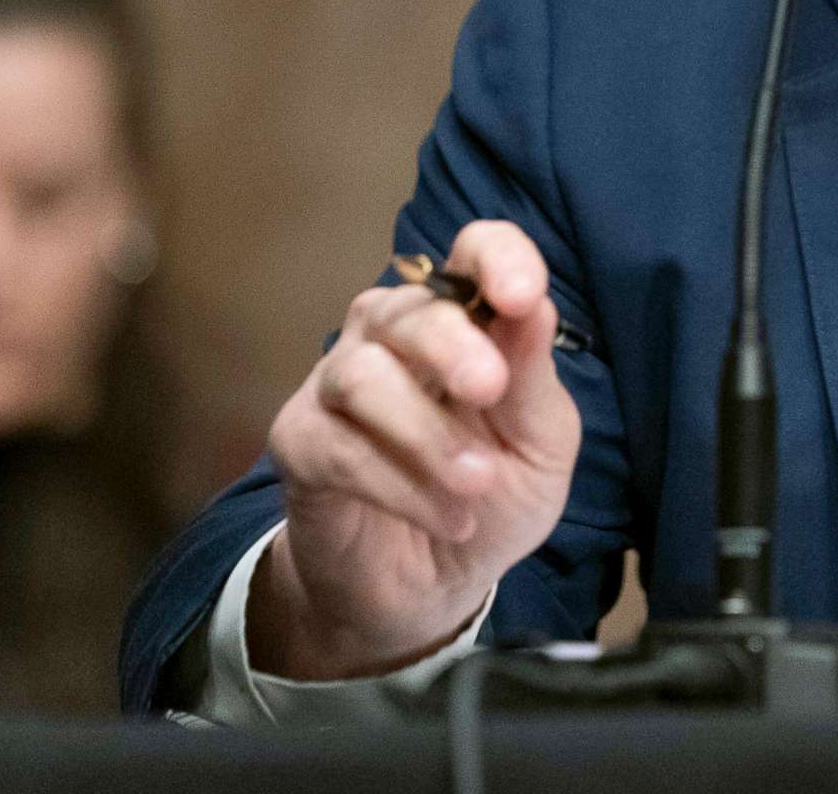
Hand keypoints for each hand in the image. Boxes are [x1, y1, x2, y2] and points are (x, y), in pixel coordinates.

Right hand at [250, 220, 581, 679]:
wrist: (432, 586)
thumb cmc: (494, 496)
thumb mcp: (539, 445)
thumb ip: (532, 378)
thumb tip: (535, 306)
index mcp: (465, 319)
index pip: (473, 252)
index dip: (497, 259)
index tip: (522, 295)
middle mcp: (394, 334)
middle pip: (407, 308)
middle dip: (451, 344)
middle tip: (488, 390)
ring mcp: (338, 383)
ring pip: (363, 374)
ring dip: (427, 433)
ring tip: (477, 484)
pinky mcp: (299, 441)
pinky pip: (338, 447)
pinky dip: (401, 486)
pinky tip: (448, 519)